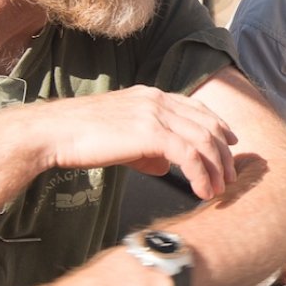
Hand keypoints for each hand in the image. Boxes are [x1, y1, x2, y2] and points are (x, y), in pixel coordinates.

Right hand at [16, 85, 238, 200]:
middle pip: (207, 124)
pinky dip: (200, 175)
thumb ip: (147, 149)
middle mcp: (158, 100)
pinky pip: (189, 155)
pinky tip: (201, 191)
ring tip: (218, 190)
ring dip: (216, 168)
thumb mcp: (122, 138)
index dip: (218, 126)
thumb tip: (166, 166)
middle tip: (229, 176)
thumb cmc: (82, 137)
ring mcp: (155, 114)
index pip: (197, 108)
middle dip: (223, 153)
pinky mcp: (150, 133)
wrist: (55, 132)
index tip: (230, 145)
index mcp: (151, 95)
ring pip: (204, 140)